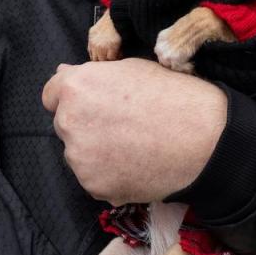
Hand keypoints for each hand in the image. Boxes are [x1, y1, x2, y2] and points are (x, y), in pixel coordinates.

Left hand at [42, 59, 226, 204]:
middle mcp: (69, 122)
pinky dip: (110, 175)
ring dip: (96, 152)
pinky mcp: (94, 185)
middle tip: (123, 126)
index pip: (52, 94)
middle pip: (66, 125)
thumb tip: (64, 74)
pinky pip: (94, 178)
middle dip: (86, 125)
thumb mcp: (133, 69)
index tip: (91, 104)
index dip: (72, 97)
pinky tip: (137, 165)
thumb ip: (94, 76)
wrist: (204, 139)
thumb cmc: (174, 96)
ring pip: (79, 154)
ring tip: (134, 147)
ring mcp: (80, 157)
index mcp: (77, 87)